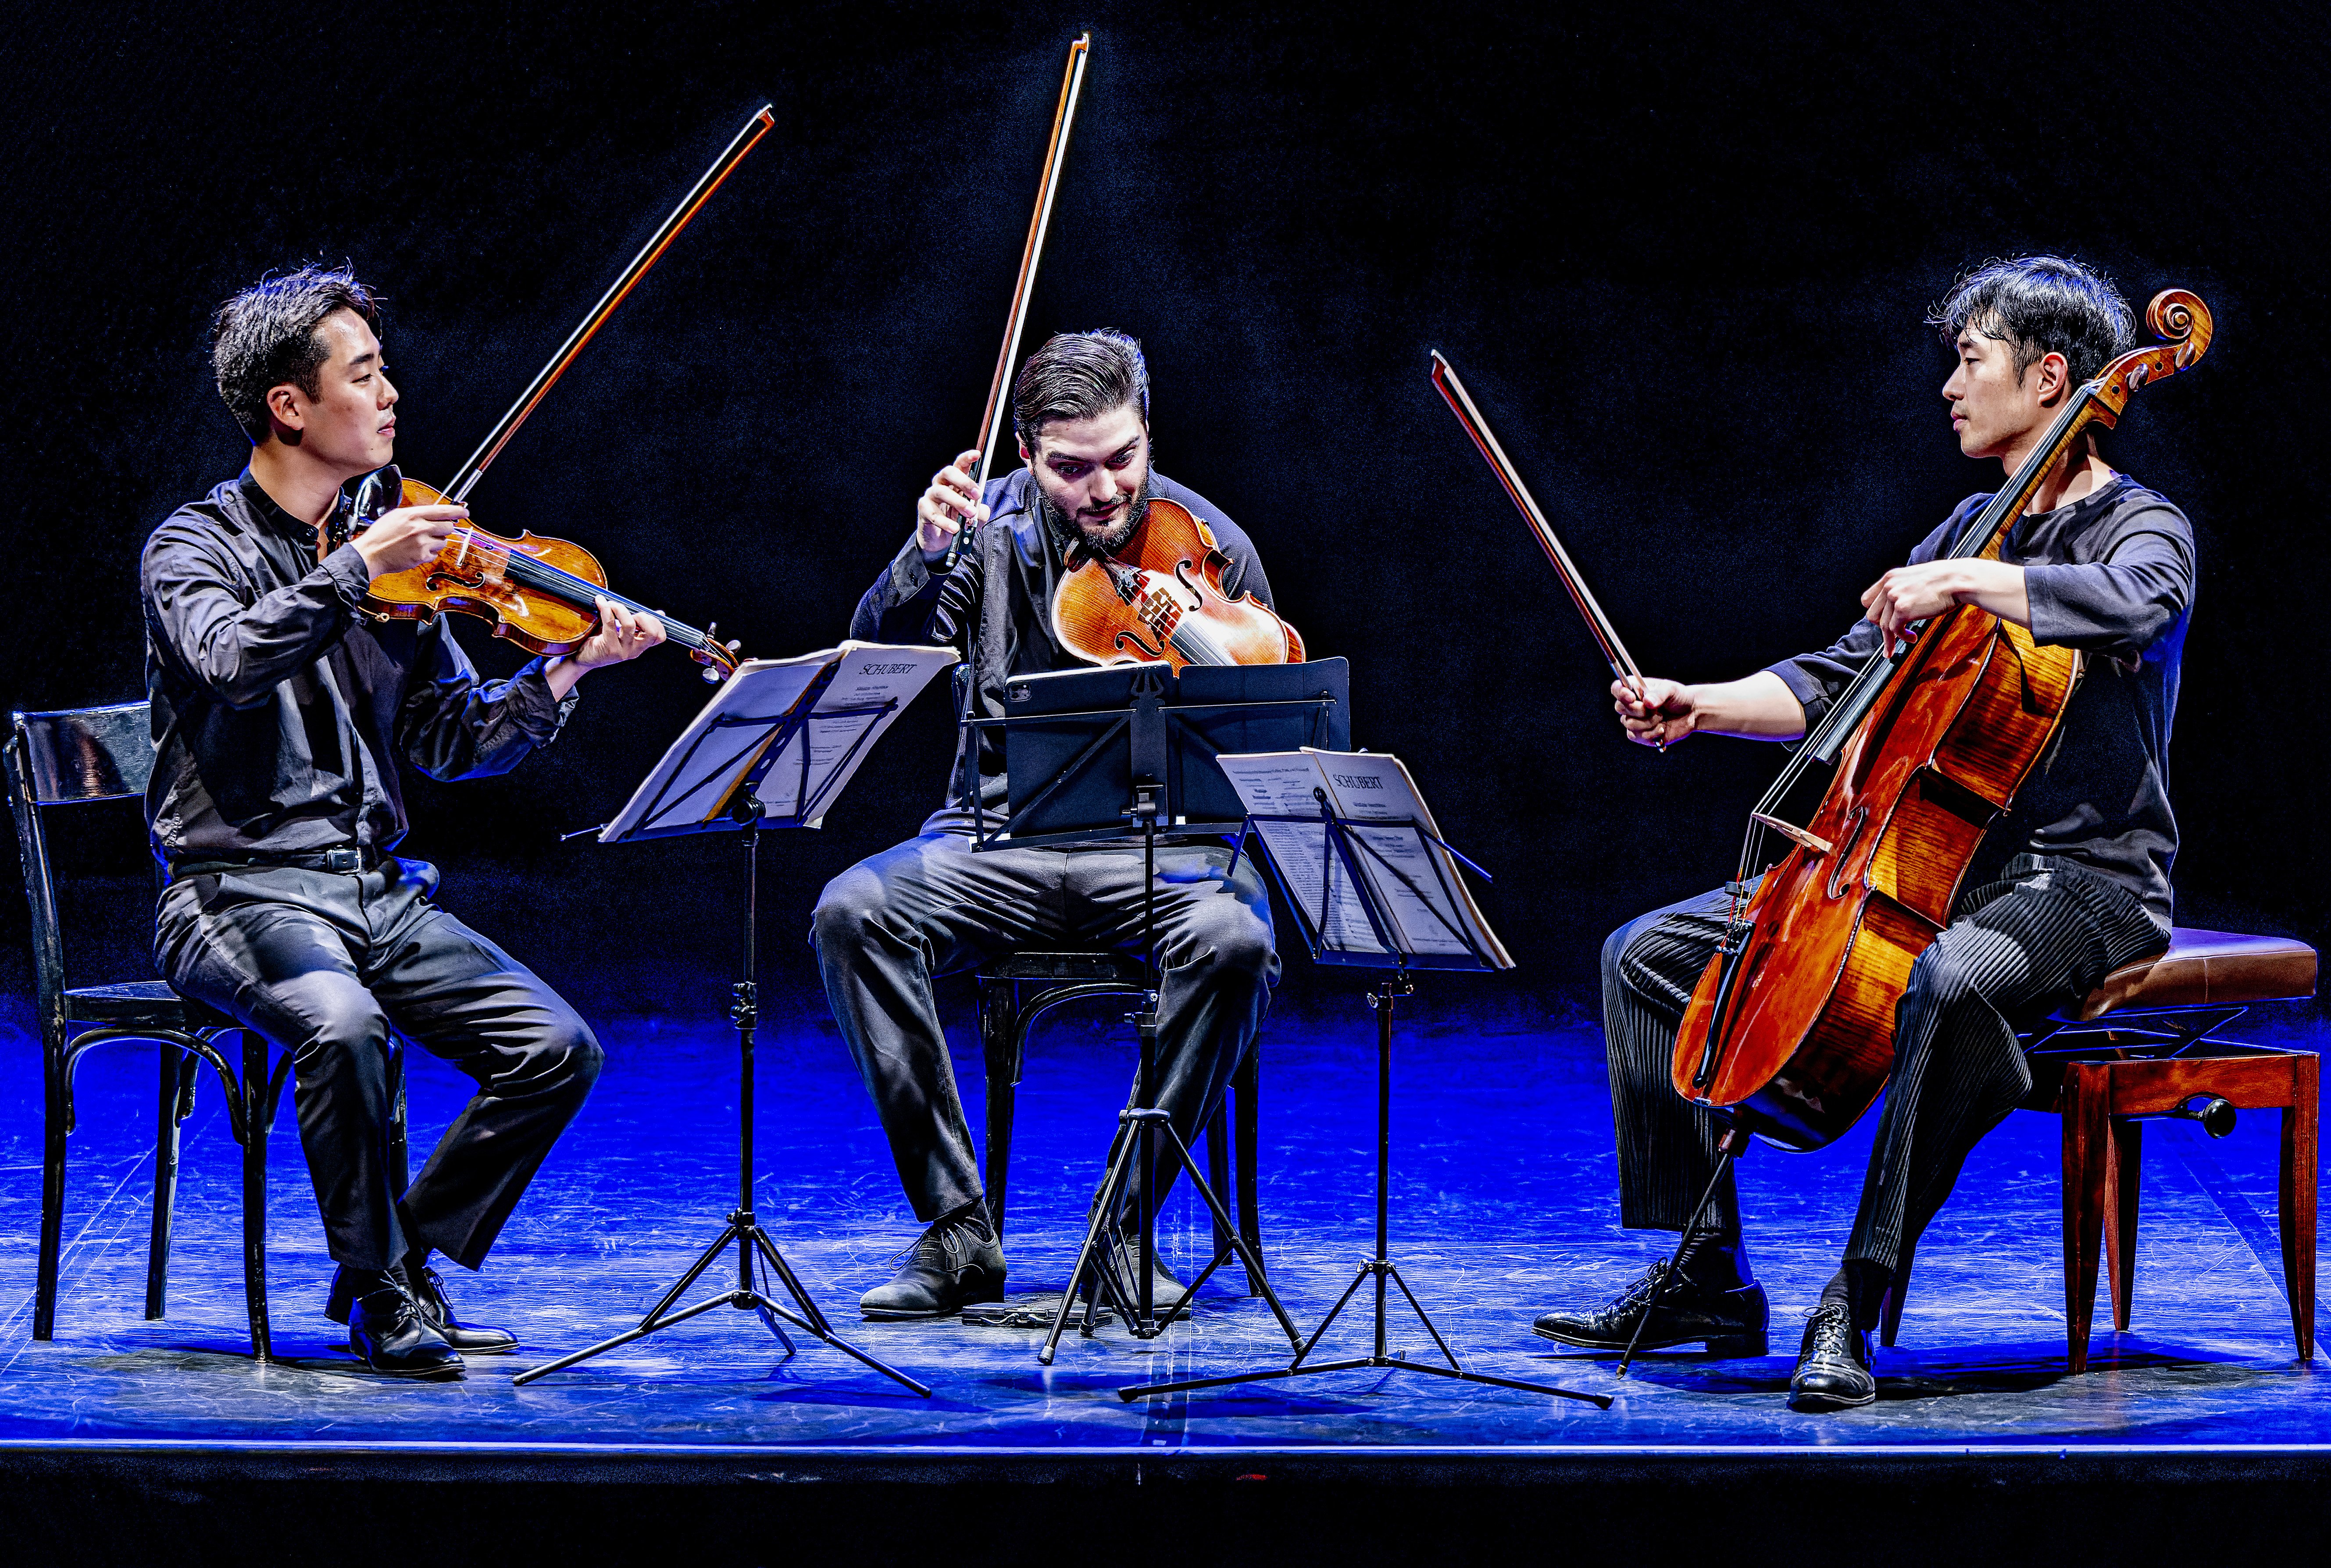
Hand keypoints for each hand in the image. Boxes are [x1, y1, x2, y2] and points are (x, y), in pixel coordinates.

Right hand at [352, 504, 467, 577]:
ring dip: (435, 542)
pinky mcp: (422, 557)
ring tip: (419, 542)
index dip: (458, 511)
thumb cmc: (380, 535)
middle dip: (444, 529)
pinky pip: (434, 554)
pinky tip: (415, 551)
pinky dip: (428, 553)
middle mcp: (420, 528)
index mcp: (413, 515)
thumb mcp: (396, 516)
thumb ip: (416, 514)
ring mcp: (422, 543)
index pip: (443, 511)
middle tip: (434, 531)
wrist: (370, 553)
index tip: (465, 512)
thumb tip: (434, 513)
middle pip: (448, 527)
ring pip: (443, 541)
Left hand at [567, 596, 665, 671]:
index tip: (640, 614)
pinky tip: (600, 602)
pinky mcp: (608, 648)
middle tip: (628, 611)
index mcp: (640, 647)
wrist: (583, 658)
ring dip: (620, 608)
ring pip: (629, 625)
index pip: (659, 637)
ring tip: (610, 604)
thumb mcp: (624, 634)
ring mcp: (622, 651)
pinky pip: (610, 624)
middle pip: (650, 632)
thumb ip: (639, 624)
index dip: (655, 622)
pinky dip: (606, 609)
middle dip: (642, 616)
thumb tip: (660, 613)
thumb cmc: (603, 642)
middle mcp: (634, 651)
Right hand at [914, 448, 989, 558]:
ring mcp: (931, 495)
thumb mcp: (974, 517)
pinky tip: (955, 528)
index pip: (960, 464)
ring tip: (970, 514)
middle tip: (977, 494)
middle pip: (948, 472)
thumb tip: (980, 511)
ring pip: (941, 491)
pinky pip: (933, 513)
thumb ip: (981, 513)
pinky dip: (945, 522)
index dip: (967, 458)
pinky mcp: (924, 510)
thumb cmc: (958, 520)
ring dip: (958, 502)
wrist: (942, 540)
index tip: (977, 455)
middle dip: (964, 481)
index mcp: (955, 481)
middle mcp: (941, 483)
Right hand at [1611, 676, 1697, 747]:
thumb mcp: (1672, 690)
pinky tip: (1662, 728)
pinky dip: (1651, 733)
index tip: (1632, 697)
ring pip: (1629, 724)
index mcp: (1635, 689)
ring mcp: (1635, 720)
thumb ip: (1659, 694)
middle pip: (1620, 708)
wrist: (1691, 714)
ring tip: (1662, 718)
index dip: (1620, 693)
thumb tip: (1647, 702)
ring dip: (1648, 722)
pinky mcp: (1640, 735)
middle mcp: (1632, 705)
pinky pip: (1636, 736)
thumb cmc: (1680, 697)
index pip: (1617, 689)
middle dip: (1638, 710)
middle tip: (1655, 709)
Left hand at [1861, 559, 2023, 654]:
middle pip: (1872, 614)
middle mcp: (1889, 586)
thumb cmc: (1944, 580)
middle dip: (1881, 627)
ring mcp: (1895, 597)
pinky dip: (1902, 638)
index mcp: (1890, 577)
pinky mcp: (1903, 609)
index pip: (1867, 599)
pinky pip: (1895, 630)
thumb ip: (1902, 589)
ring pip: (1883, 625)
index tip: (1880, 622)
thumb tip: (1897, 606)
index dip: (1875, 613)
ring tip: (1896, 647)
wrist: (1958, 580)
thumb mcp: (1915, 579)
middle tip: (1890, 636)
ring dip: (1890, 639)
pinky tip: (1912, 638)